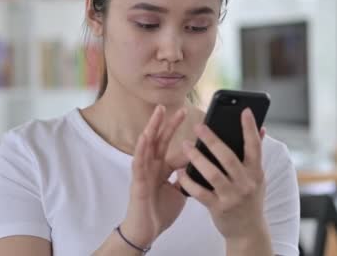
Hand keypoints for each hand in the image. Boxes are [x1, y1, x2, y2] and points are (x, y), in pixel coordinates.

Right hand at [120, 105, 187, 247]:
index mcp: (161, 168)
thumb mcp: (179, 190)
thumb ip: (185, 176)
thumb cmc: (160, 211)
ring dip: (152, 128)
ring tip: (158, 112)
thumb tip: (198, 163)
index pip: (170, 144)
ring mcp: (144, 173)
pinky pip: (138, 163)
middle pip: (158, 140)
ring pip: (147, 145)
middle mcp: (151, 166)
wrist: (147, 231)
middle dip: (165, 122)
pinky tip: (144, 137)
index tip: (188, 115)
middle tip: (171, 105)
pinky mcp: (138, 182)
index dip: (178, 130)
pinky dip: (141, 149)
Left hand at [177, 108, 267, 240]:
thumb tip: (262, 128)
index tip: (244, 110)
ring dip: (196, 158)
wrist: (248, 230)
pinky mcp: (218, 208)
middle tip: (198, 126)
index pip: (255, 146)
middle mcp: (246, 183)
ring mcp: (232, 196)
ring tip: (185, 146)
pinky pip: (200, 193)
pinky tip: (179, 171)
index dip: (250, 128)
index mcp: (256, 172)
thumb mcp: (258, 177)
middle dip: (212, 140)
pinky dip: (188, 182)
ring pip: (212, 173)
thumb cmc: (250, 198)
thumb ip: (256, 154)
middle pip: (228, 157)